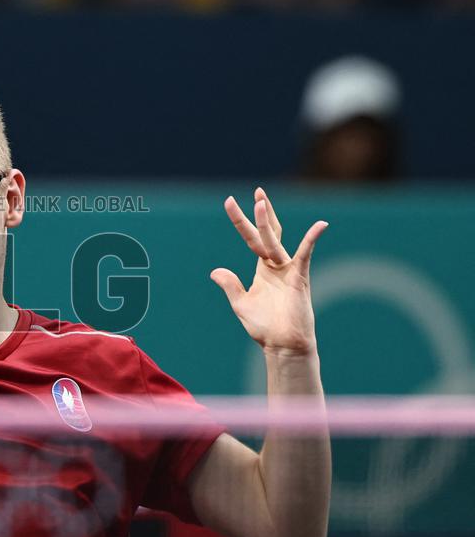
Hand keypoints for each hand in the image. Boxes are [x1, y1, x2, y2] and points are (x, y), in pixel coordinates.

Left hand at [210, 188, 327, 354]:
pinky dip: (312, 240)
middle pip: (266, 233)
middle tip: (256, 191)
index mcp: (262, 268)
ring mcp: (288, 270)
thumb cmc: (265, 327)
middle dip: (260, 213)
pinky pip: (305, 255)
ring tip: (260, 201)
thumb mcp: (241, 304)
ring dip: (266, 222)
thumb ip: (231, 285)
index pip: (251, 238)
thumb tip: (215, 271)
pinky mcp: (299, 279)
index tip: (230, 201)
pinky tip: (320, 225)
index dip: (241, 221)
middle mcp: (276, 265)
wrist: (283, 345)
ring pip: (275, 241)